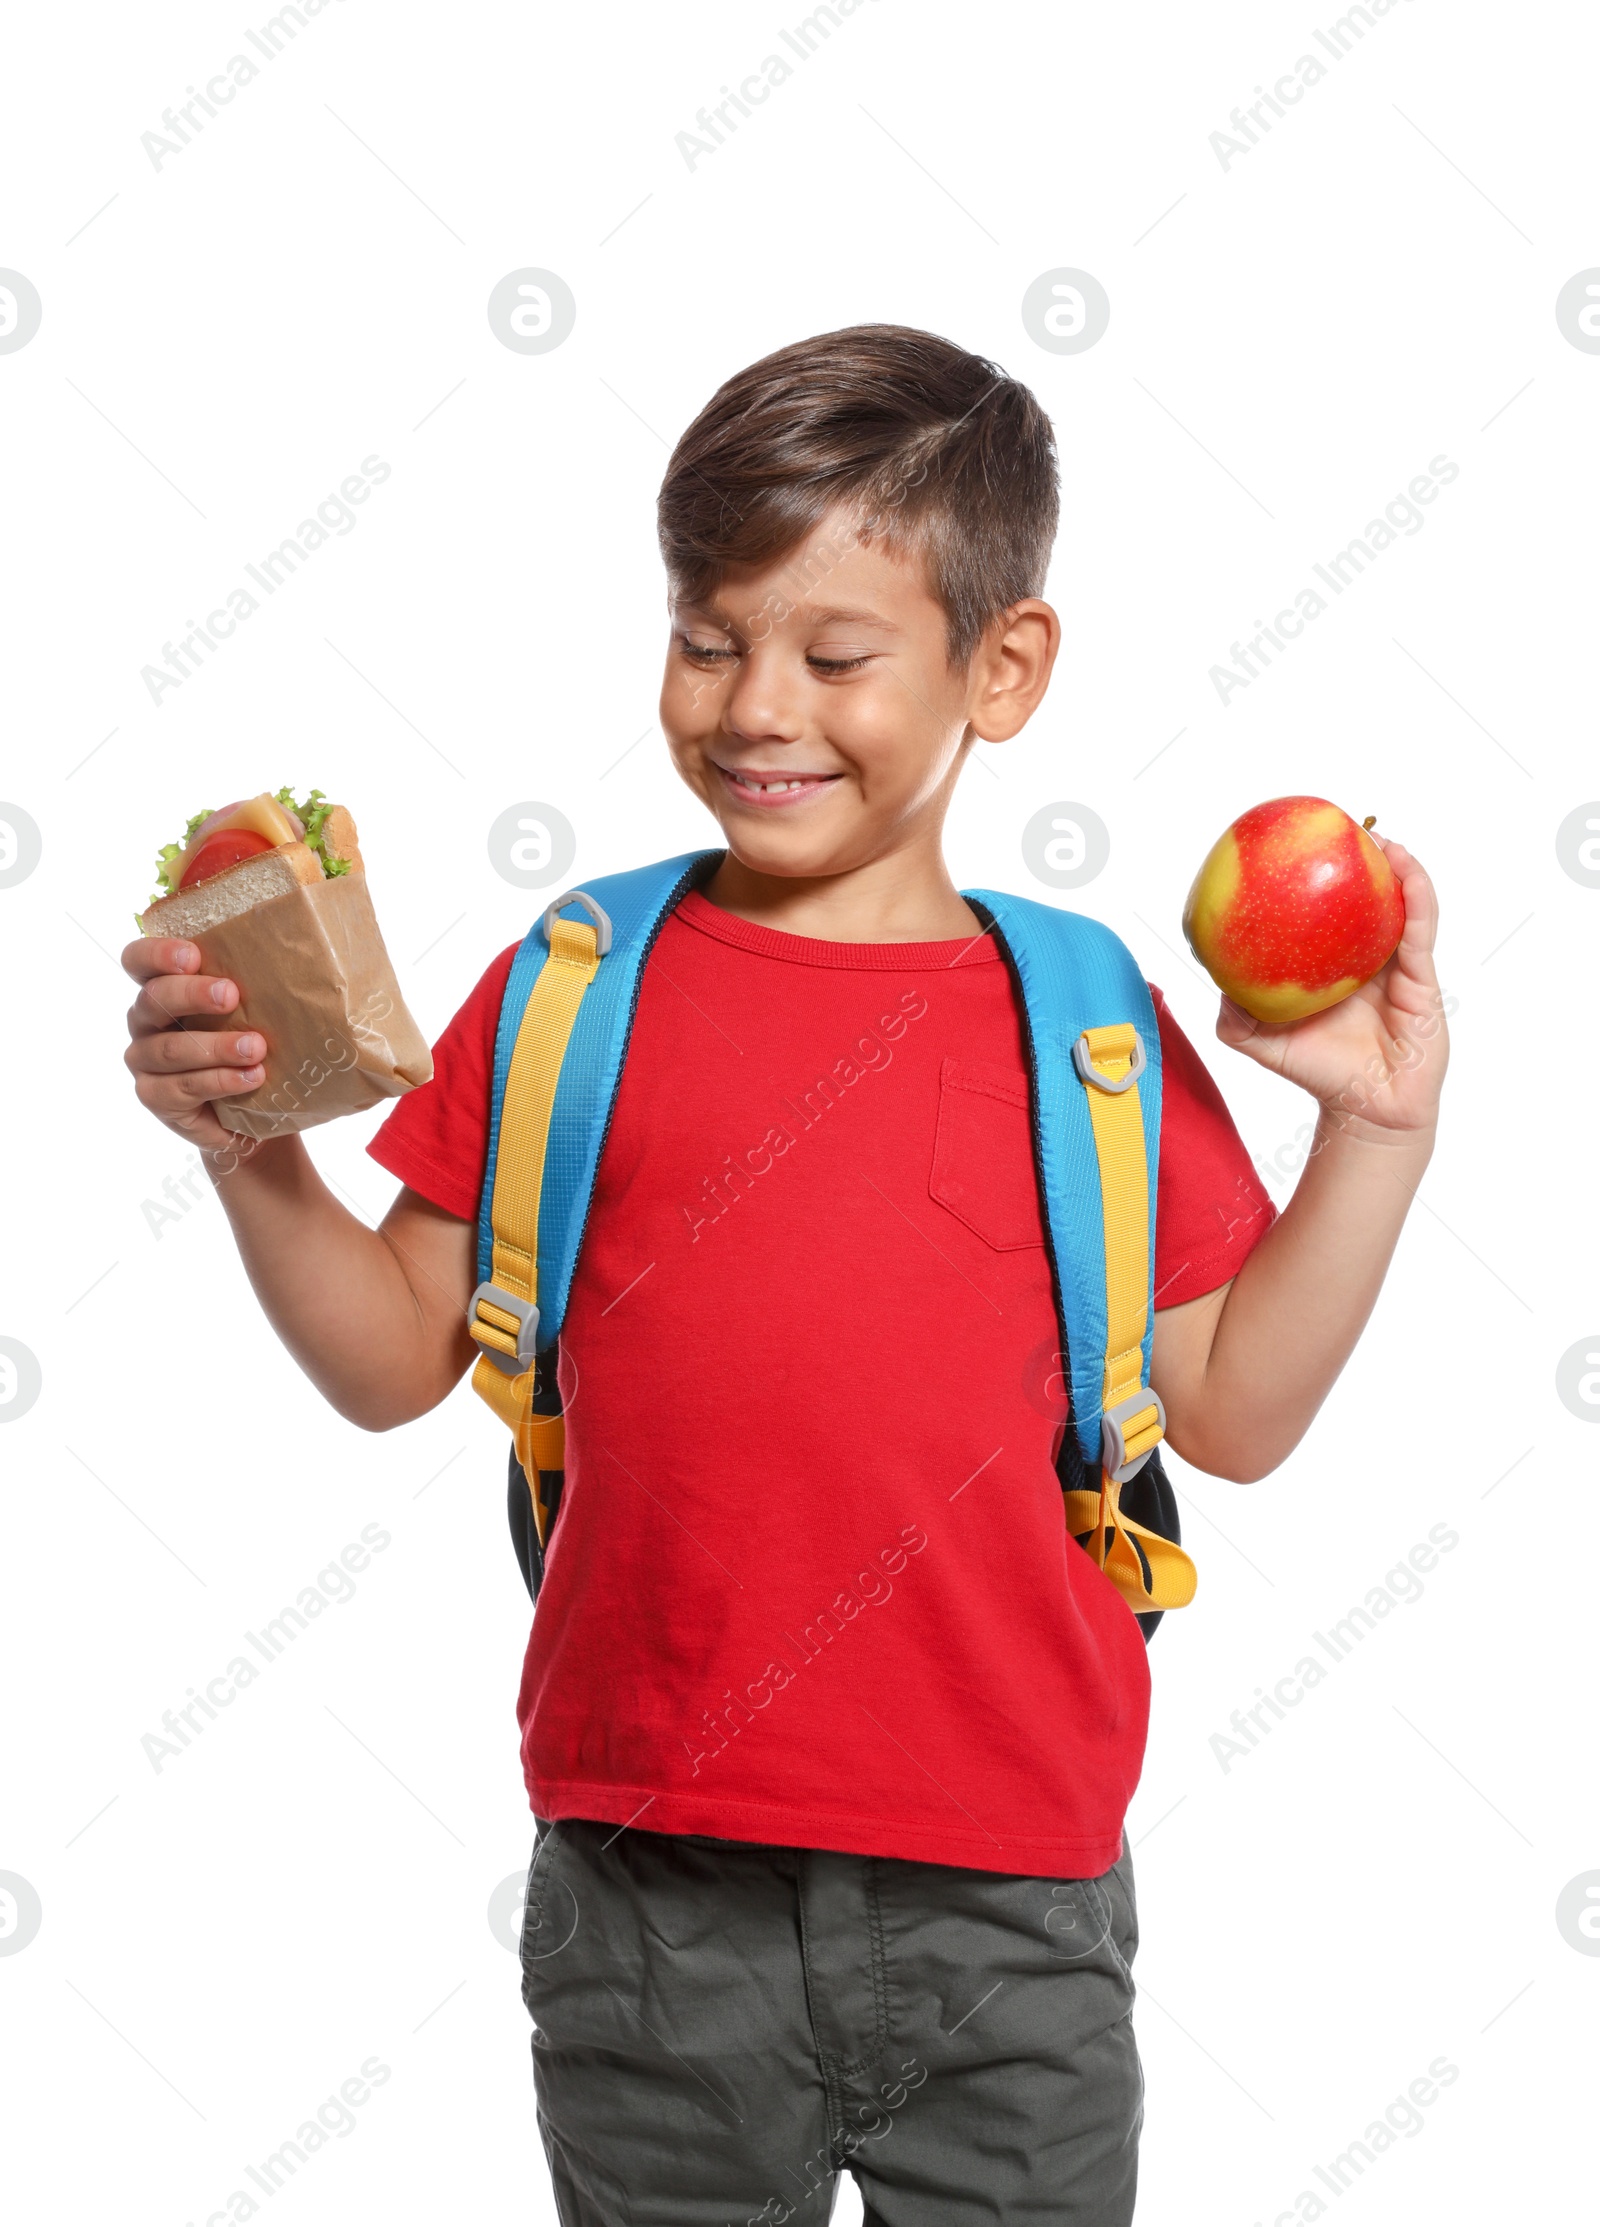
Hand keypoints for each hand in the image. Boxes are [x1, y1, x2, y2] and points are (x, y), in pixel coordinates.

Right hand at [122, 937, 267, 1150]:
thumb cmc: (248, 1045)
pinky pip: (181, 1088)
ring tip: (257, 1048)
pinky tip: (251, 1078)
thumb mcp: (251, 1010)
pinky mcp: (155, 1096)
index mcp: (162, 989)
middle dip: (191, 994)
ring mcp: (144, 1060)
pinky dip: (219, 1081)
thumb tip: (295, 943)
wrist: (249, 1109)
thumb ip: (254, 982)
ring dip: (216, 1047)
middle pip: (152, 1000)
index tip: (193, 956)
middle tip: (230, 995)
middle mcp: (146, 1021)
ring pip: (169, 1049)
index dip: (158, 954)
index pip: (138, 960)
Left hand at [1214, 838, 1447, 1137]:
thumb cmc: (1318, 1073)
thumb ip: (1233, 1012)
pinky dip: (1416, 895)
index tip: (1299, 845)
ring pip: (1400, 905)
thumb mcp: (1260, 1041)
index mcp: (1330, 966)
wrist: (1365, 1110)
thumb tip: (1214, 976)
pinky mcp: (1422, 976)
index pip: (1323, 914)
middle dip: (1358, 861)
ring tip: (1380, 837)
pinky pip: (1419, 928)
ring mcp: (1396, 965)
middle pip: (1365, 900)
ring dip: (1395, 867)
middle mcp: (1364, 959)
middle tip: (1342, 827)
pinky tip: (1405, 869)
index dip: (1315, 880)